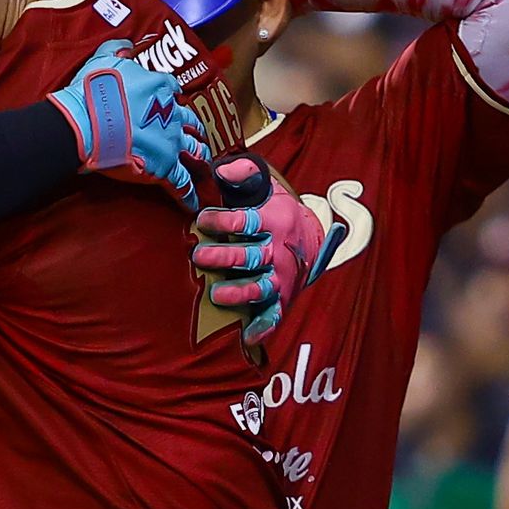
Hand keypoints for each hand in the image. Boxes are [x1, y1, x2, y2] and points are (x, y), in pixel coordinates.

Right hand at [49, 44, 209, 209]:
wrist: (85, 123)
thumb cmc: (92, 91)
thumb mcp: (104, 60)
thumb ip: (119, 50)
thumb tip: (127, 45)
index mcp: (160, 87)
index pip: (173, 91)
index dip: (172, 98)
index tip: (172, 102)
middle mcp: (172, 113)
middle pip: (190, 122)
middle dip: (195, 130)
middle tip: (197, 136)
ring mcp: (171, 141)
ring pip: (194, 151)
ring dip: (199, 158)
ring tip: (203, 166)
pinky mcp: (165, 167)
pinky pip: (182, 183)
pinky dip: (188, 194)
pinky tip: (193, 203)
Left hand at [191, 157, 346, 345]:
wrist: (309, 235)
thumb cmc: (274, 207)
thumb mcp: (265, 183)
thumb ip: (244, 173)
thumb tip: (220, 171)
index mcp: (274, 220)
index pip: (247, 220)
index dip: (225, 220)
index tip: (202, 219)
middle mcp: (278, 250)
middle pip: (252, 256)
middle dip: (226, 257)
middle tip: (199, 257)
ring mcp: (280, 276)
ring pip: (262, 286)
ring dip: (240, 292)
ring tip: (216, 294)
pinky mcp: (282, 297)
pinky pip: (275, 314)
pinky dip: (264, 326)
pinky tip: (248, 337)